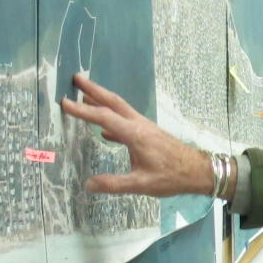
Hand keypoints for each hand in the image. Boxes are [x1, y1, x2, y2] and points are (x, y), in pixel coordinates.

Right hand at [60, 74, 215, 197]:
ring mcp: (145, 127)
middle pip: (113, 102)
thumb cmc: (171, 177)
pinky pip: (126, 121)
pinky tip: (104, 132)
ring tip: (85, 96)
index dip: (82, 110)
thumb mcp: (141, 184)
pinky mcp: (150, 134)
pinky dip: (112, 120)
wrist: (198, 171)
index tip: (64, 102)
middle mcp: (139, 125)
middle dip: (93, 89)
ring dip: (102, 100)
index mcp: (134, 134)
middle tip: (75, 78)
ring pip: (121, 109)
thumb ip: (114, 184)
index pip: (103, 117)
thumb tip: (88, 184)